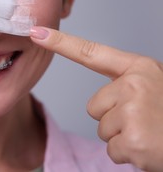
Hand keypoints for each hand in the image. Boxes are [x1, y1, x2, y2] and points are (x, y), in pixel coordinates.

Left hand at [31, 27, 162, 171]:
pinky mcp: (134, 138)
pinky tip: (150, 148)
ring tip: (150, 133)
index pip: (91, 52)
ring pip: (102, 129)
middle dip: (115, 119)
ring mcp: (133, 110)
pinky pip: (112, 150)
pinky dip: (129, 155)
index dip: (61, 43)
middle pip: (94, 106)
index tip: (36, 32)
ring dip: (123, 137)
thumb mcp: (154, 90)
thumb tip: (100, 104)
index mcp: (139, 69)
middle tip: (146, 122)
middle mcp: (134, 84)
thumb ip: (126, 87)